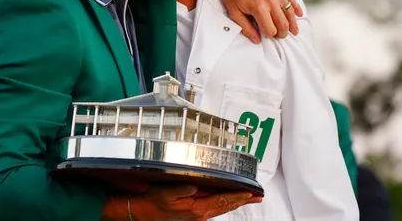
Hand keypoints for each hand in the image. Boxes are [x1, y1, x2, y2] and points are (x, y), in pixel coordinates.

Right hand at [130, 184, 260, 220]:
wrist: (144, 212)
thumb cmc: (154, 201)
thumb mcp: (166, 193)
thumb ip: (182, 188)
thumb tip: (196, 185)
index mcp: (196, 209)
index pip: (223, 200)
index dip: (238, 196)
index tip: (251, 193)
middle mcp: (199, 215)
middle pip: (226, 206)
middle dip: (243, 201)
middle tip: (258, 197)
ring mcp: (197, 216)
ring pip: (222, 208)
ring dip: (235, 202)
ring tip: (247, 198)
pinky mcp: (193, 215)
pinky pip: (214, 209)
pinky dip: (224, 204)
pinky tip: (227, 201)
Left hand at [213, 0, 302, 42]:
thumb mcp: (234, 11)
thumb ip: (245, 27)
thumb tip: (256, 40)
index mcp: (259, 8)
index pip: (271, 30)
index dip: (269, 35)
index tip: (267, 35)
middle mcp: (271, 1)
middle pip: (283, 24)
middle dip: (283, 33)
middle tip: (280, 36)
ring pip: (290, 14)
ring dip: (292, 24)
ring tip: (293, 31)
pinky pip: (293, 0)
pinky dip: (297, 9)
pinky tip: (299, 15)